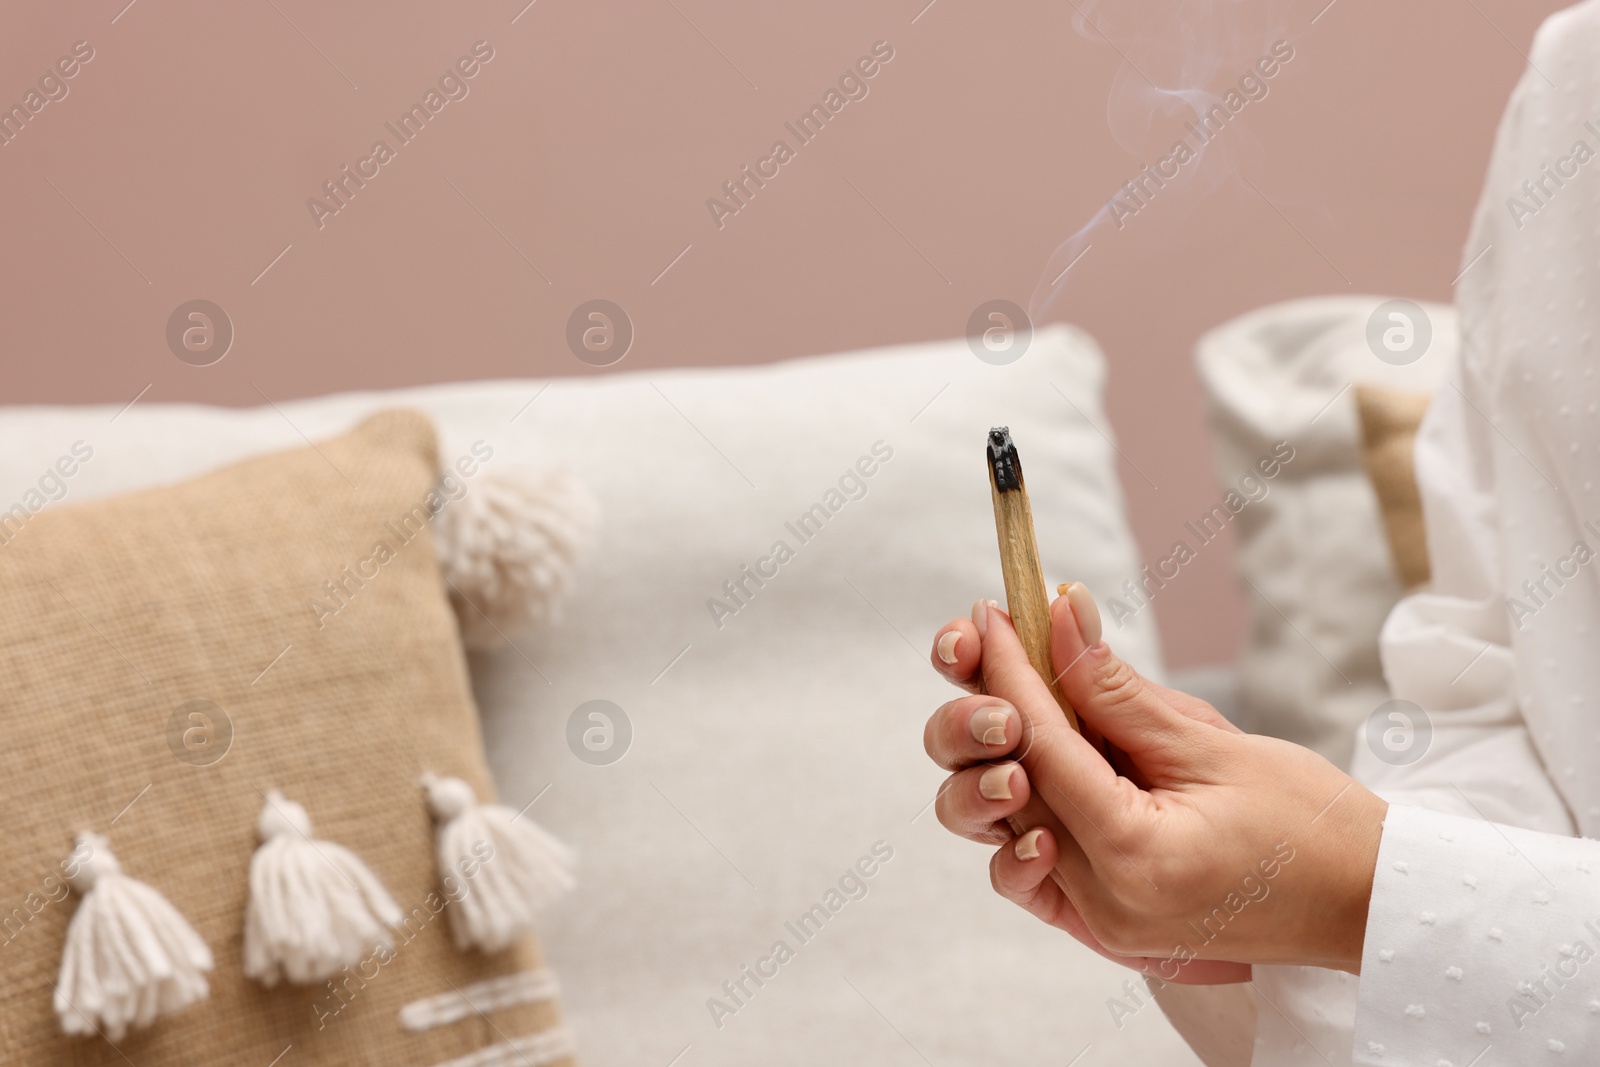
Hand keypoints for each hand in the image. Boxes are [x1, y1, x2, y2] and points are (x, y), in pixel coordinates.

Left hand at [927, 591, 1386, 979]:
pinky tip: (1045, 761)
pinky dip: (1036, 808)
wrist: (1364, 903)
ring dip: (1010, 756)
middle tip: (995, 639)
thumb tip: (1058, 617)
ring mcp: (1101, 925)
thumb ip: (1118, 689)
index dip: (1010, 672)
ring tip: (1027, 691)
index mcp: (1134, 858)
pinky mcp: (1107, 926)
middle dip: (999, 705)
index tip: (993, 613)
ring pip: (1014, 827)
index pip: (1041, 747)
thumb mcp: (1211, 743)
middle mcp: (1102, 904)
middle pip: (1013, 789)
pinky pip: (1040, 865)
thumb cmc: (1313, 824)